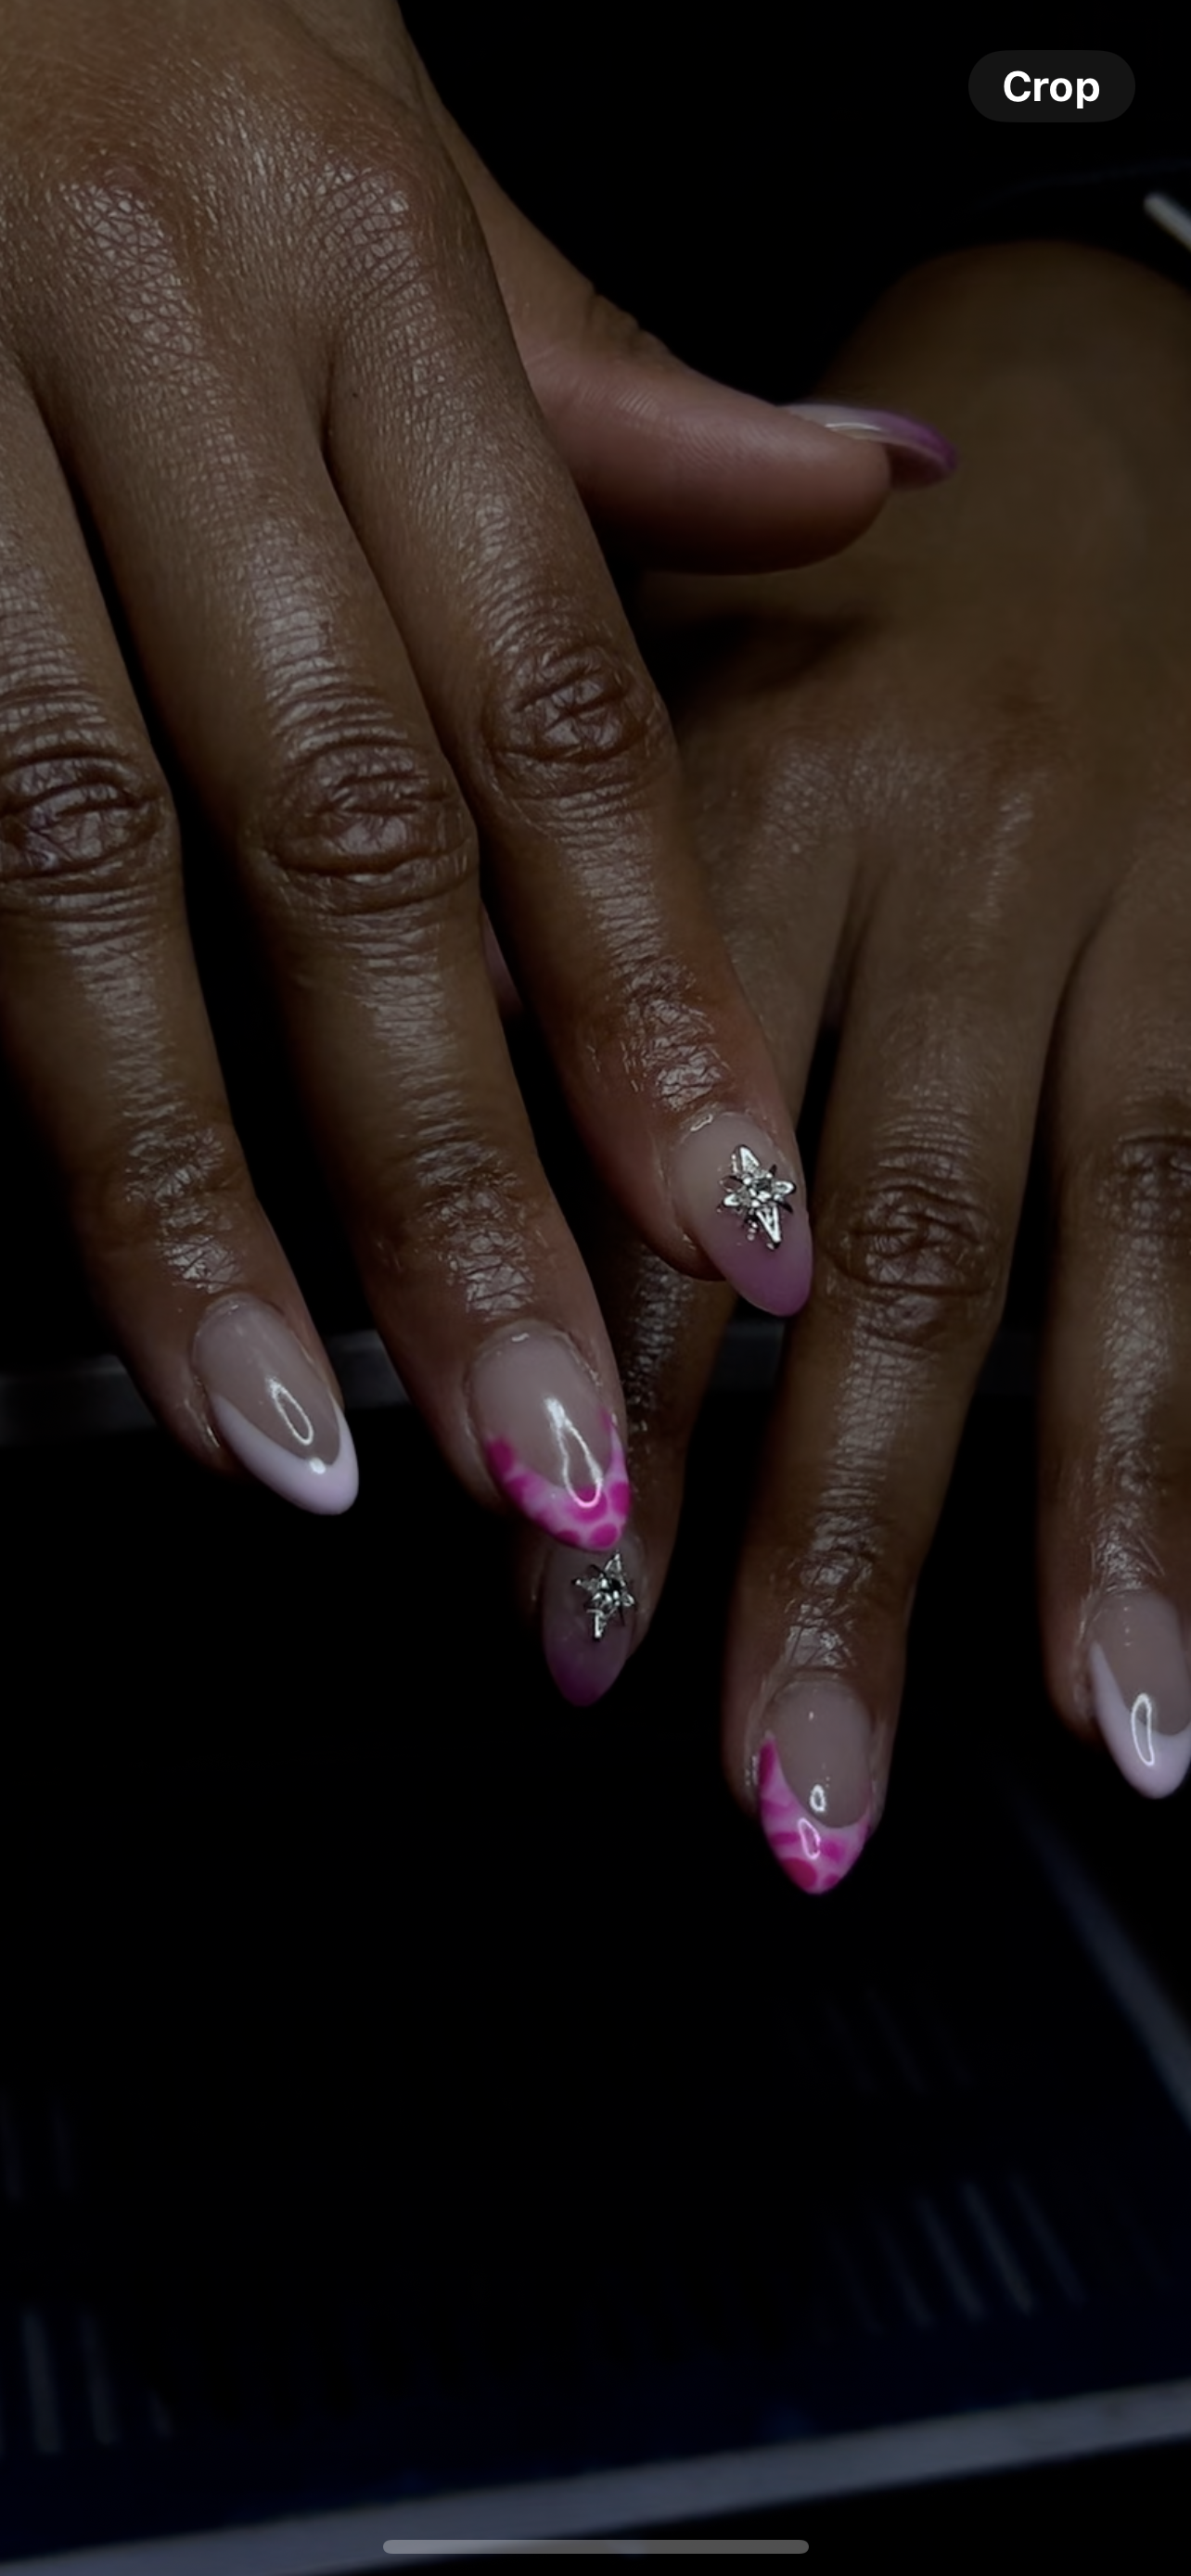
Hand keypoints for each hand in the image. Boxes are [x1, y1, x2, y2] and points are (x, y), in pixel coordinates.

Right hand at [0, 0, 929, 1527]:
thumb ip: (590, 380)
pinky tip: (85, 1243)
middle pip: (331, 822)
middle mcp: (139, 339)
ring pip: (71, 864)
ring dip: (182, 1188)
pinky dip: (3, 1054)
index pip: (541, 686)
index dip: (646, 985)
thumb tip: (859, 489)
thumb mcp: (377, 145)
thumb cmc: (124, 34)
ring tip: (284, 1431)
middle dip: (443, 1164)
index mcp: (342, 252)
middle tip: (543, 1429)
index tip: (734, 1231)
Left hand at [523, 241, 1190, 1861]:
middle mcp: (960, 864)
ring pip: (1096, 1251)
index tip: (557, 1604)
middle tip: (778, 1775)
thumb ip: (542, 912)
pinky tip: (1184, 1604)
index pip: (661, 1144)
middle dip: (836, 1537)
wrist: (1121, 407)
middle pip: (895, 1246)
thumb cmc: (841, 581)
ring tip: (1087, 1745)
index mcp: (753, 791)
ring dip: (1078, 1527)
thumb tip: (429, 1179)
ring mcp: (1141, 917)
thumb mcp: (659, 671)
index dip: (615, 1392)